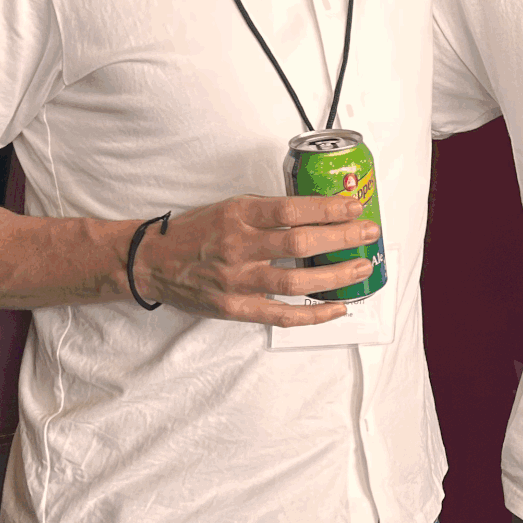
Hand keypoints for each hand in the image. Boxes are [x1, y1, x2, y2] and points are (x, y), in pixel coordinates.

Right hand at [133, 195, 376, 325]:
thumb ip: (268, 210)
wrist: (153, 263)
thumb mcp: (230, 207)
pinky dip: (314, 314)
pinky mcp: (236, 309)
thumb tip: (319, 210)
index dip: (326, 209)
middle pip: (299, 244)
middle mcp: (238, 247)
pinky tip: (339, 308)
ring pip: (296, 282)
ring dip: (335, 277)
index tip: (354, 206)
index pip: (290, 210)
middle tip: (369, 234)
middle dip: (341, 238)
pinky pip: (282, 316)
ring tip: (362, 268)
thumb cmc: (198, 231)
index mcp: (238, 215)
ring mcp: (237, 282)